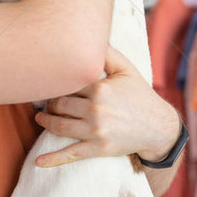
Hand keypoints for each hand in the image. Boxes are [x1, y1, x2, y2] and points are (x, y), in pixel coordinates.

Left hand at [34, 45, 180, 167]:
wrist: (158, 127)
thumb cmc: (140, 95)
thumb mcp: (126, 69)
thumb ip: (106, 53)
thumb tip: (90, 36)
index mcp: (100, 88)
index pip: (67, 84)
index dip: (57, 83)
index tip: (49, 81)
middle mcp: (95, 110)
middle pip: (59, 105)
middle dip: (50, 103)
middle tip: (44, 100)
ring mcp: (95, 131)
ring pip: (59, 126)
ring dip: (45, 122)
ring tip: (40, 117)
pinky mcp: (97, 148)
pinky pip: (71, 154)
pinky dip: (53, 159)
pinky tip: (38, 161)